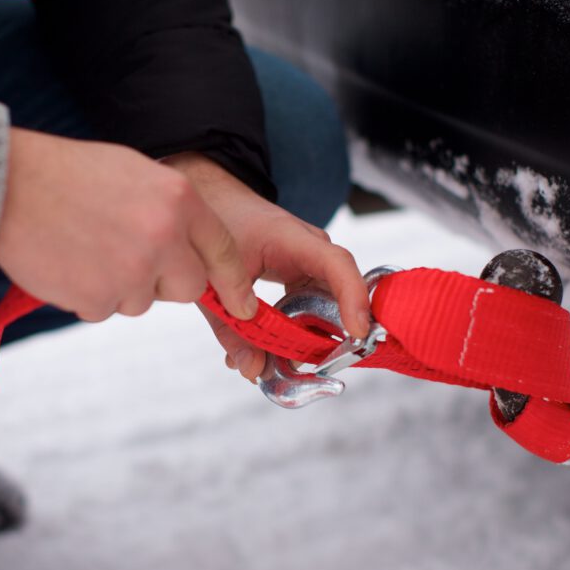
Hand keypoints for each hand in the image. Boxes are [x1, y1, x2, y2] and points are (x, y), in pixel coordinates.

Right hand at [0, 129, 257, 321]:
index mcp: (178, 199)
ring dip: (122, 285)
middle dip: (167, 281)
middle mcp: (163, 237)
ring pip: (143, 300)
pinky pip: (106, 309)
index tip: (243, 306)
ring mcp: (131, 272)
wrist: (4, 188)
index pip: (224, 250)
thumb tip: (192, 254)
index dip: (234, 283)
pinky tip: (69, 261)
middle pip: (189, 287)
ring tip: (88, 246)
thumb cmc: (68, 175)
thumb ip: (171, 213)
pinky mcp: (98, 300)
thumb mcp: (135, 173)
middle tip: (132, 257)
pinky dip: (90, 294)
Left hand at [163, 152, 368, 381]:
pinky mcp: (302, 278)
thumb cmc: (216, 225)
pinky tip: (273, 352)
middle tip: (308, 367)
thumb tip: (253, 371)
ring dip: (309, 339)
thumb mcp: (214, 281)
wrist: (212, 198)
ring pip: (326, 307)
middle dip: (330, 336)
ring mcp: (310, 265)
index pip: (336, 265)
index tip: (357, 331)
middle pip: (338, 295)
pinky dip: (297, 333)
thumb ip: (231, 330)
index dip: (352, 298)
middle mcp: (311, 251)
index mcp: (292, 239)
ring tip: (282, 364)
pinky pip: (311, 309)